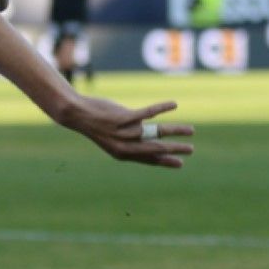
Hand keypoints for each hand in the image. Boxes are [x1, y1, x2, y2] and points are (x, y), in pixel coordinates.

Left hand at [57, 96, 193, 168]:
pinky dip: (162, 109)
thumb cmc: (96, 124)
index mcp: (122, 154)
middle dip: (175, 150)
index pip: (148, 160)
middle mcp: (124, 146)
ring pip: (155, 132)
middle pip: (155, 149)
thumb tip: (151, 134)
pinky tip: (174, 105)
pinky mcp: (121, 118)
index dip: (165, 162)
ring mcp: (123, 132)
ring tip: (191, 130)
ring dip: (175, 130)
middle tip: (191, 150)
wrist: (76, 114)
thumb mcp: (113, 135)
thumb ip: (132, 136)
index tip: (180, 163)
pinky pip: (146, 113)